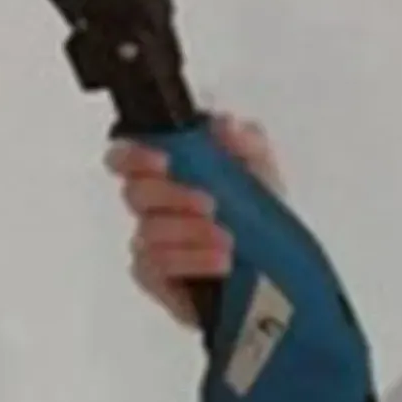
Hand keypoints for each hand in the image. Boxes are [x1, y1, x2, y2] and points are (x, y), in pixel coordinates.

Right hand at [105, 111, 286, 328]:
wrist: (276, 265)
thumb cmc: (258, 210)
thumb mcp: (262, 168)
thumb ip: (246, 140)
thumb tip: (224, 124)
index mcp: (166, 170)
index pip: (125, 156)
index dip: (134, 156)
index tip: (164, 161)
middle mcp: (151, 204)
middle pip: (134, 193)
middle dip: (173, 196)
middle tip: (211, 204)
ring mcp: (149, 241)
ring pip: (149, 232)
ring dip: (190, 234)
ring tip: (229, 241)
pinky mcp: (155, 277)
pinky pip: (157, 267)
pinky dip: (191, 261)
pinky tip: (220, 263)